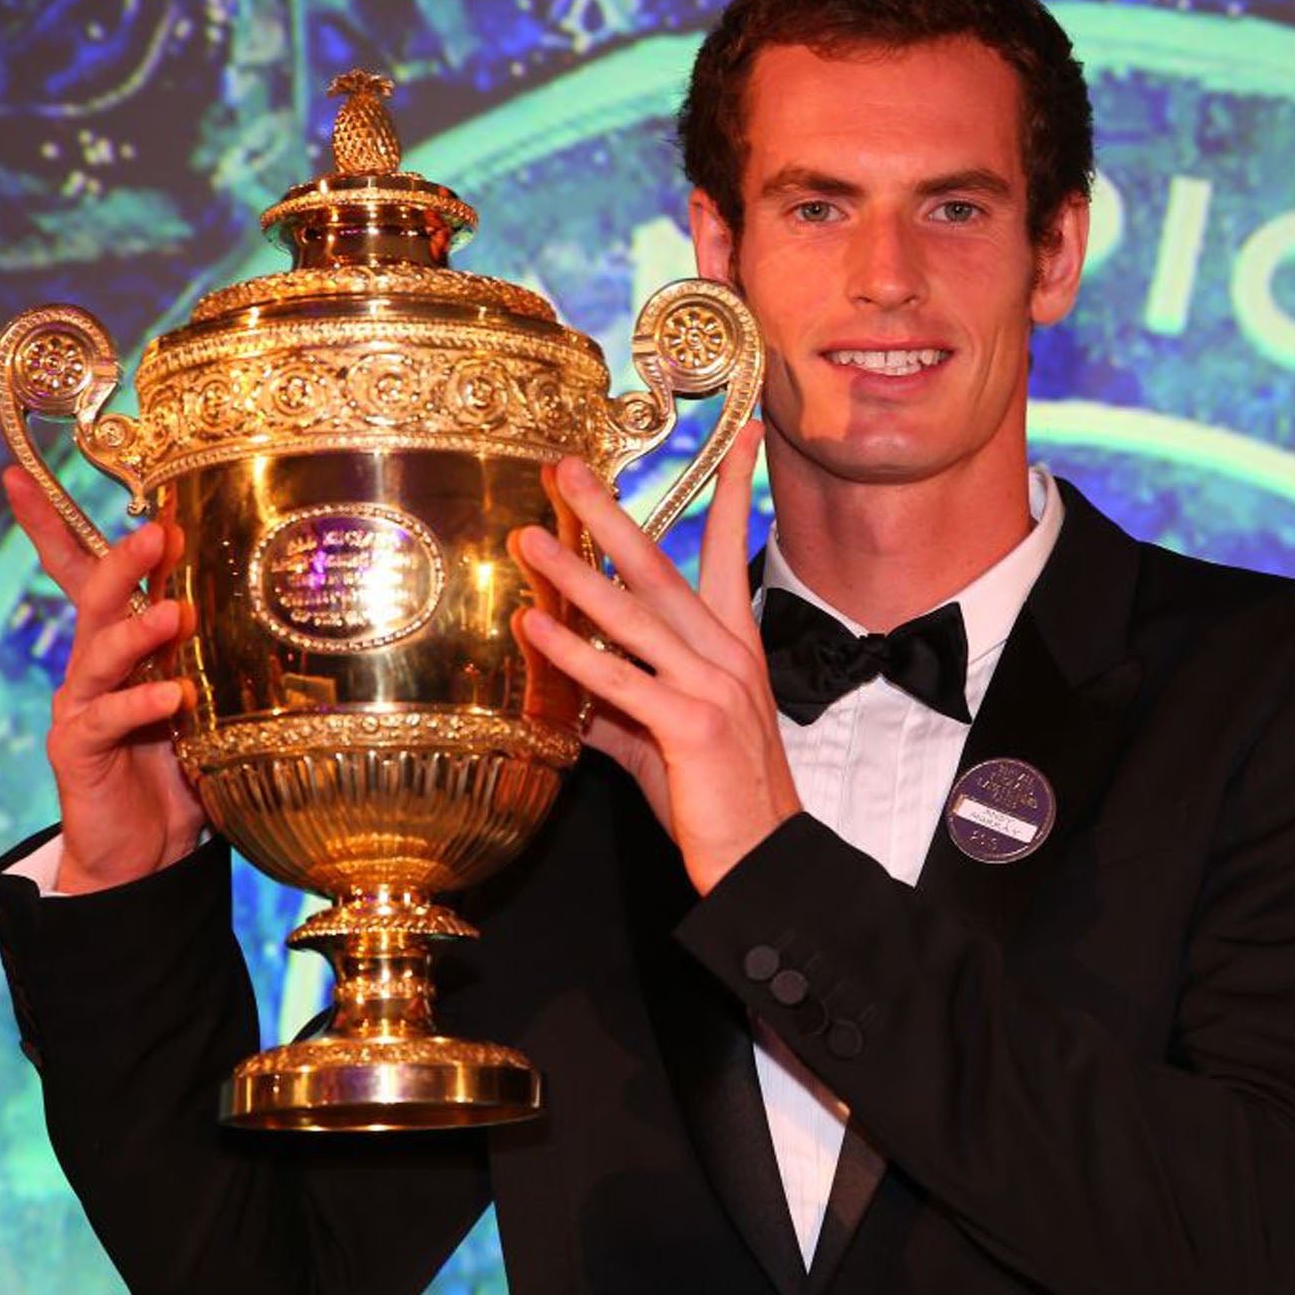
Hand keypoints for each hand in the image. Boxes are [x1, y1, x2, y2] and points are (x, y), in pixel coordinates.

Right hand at [3, 465, 205, 893]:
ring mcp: (81, 705)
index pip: (78, 573)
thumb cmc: (183, 761)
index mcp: (118, 642)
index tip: (16, 477)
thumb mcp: (205, 696)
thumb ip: (215, 649)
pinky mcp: (78, 749)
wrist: (148, 847)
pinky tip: (172, 697)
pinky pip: (105, 718)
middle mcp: (93, 665)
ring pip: (97, 652)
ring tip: (175, 614)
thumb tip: (268, 594)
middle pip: (94, 598)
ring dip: (137, 629)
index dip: (48, 526)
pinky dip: (140, 704)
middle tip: (157, 533)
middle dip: (122, 561)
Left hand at [509, 424, 799, 894]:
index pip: (728, 550)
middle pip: (662, 565)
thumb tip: (570, 691)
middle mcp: (726, 653)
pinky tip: (535, 627)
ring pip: (635, 614)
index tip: (741, 437)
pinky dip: (576, 653)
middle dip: (612, 513)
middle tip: (568, 468)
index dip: (732, 491)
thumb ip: (619, 704)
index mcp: (732, 645)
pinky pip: (622, 680)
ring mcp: (712, 686)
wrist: (764, 856)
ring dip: (577, 572)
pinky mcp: (691, 725)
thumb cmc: (717, 797)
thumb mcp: (664, 738)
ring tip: (530, 537)